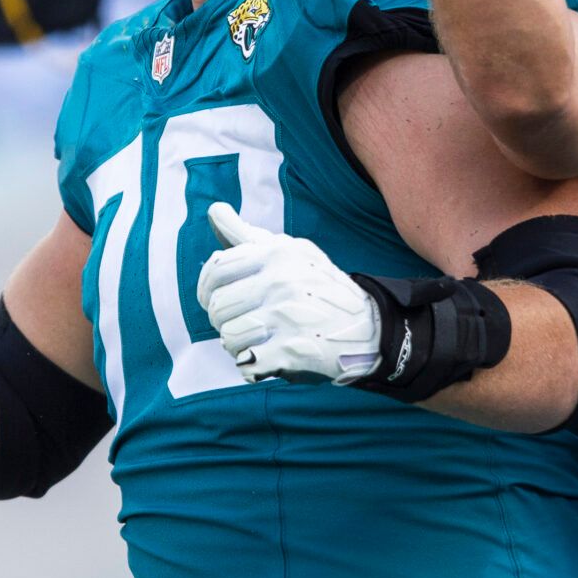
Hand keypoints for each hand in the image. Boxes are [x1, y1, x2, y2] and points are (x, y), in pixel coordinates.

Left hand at [196, 203, 382, 383]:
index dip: (207, 289)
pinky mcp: (291, 349)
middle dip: (226, 320)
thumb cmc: (322, 289)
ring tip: (261, 340)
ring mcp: (286, 315)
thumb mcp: (293, 253)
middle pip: (218, 307)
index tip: (217, 300)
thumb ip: (249, 236)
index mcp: (279, 253)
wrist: (370, 329)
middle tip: (250, 323)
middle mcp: (281, 280)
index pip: (216, 269)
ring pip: (228, 336)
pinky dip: (252, 366)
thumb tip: (215, 210)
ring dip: (239, 345)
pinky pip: (244, 362)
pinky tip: (269, 358)